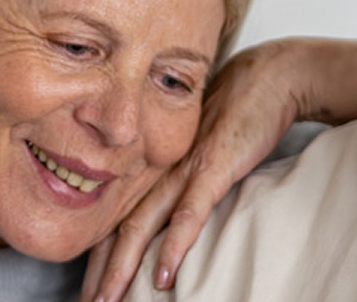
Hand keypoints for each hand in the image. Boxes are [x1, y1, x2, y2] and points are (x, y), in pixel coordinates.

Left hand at [79, 38, 356, 301]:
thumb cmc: (235, 113)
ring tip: (108, 300)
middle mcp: (158, 170)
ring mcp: (183, 170)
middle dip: (100, 272)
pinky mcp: (213, 168)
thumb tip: (174, 216)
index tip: (87, 287)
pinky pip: (189, 214)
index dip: (96, 254)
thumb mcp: (198, 150)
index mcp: (152, 167)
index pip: (114, 217)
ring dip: (122, 268)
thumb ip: (182, 181)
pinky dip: (174, 246)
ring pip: (142, 226)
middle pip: (118, 229)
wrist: (268, 78)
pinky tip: (163, 275)